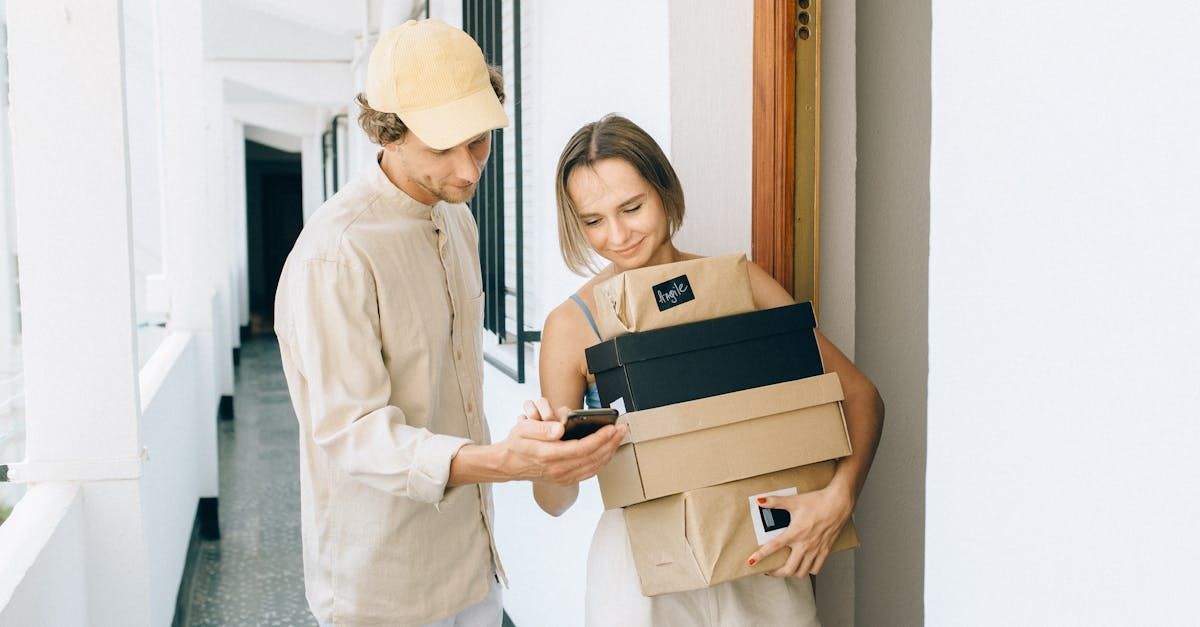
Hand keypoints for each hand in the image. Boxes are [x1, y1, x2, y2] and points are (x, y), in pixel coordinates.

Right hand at [495, 398, 625, 485]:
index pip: (582, 448)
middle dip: (611, 442)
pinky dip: (602, 461)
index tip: (611, 427)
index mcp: (549, 456)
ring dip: (610, 451)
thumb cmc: (518, 443)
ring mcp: (563, 477)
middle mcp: (558, 470)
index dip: (599, 438)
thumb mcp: (523, 429)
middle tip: (622, 429)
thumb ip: (541, 428)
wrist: (510, 464)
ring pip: (594, 466)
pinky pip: (590, 472)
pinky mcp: (566, 480)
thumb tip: (559, 429)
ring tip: (619, 437)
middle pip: (593, 457)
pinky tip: (608, 451)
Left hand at [746, 486, 853, 576]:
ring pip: (802, 572)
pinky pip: (816, 568)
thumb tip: (760, 501)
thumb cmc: (817, 501)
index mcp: (795, 533)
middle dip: (776, 573)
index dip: (760, 556)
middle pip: (788, 569)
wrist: (838, 503)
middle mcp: (805, 545)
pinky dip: (808, 570)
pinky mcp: (825, 551)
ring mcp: (816, 550)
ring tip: (784, 570)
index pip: (773, 547)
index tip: (751, 562)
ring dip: (791, 573)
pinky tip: (803, 566)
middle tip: (769, 570)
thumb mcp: (794, 501)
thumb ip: (775, 502)